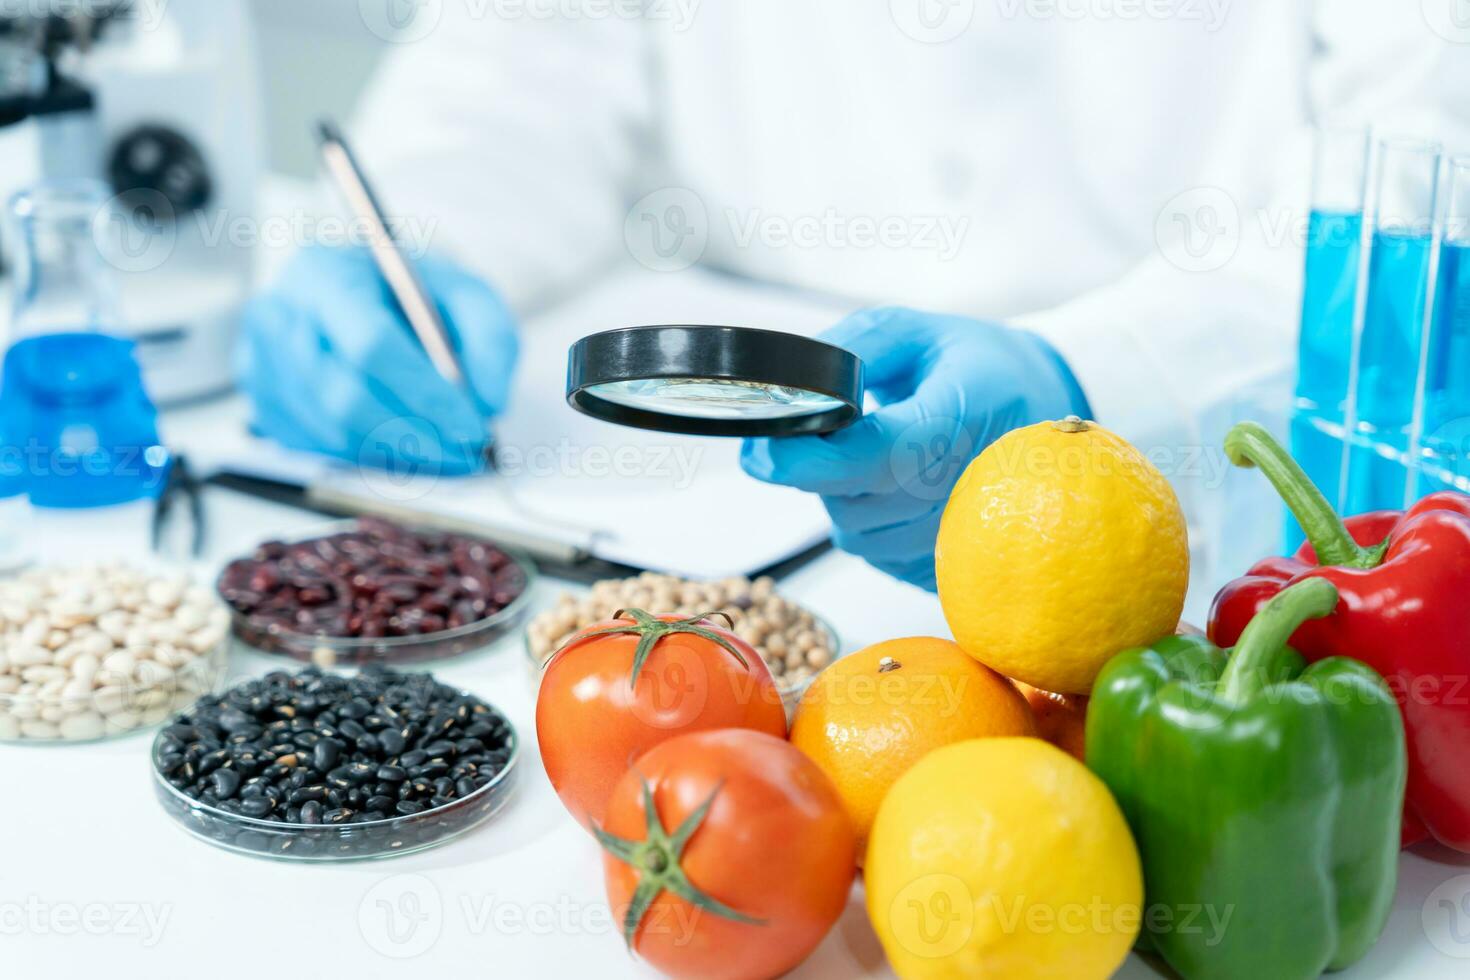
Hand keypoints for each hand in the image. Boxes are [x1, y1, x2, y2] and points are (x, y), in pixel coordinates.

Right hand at [236, 246, 517, 474]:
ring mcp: (262, 364)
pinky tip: (404, 444)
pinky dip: (371, 455)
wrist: (366, 298)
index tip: (471, 424)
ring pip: (333, 430)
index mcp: (325, 275)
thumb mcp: (466, 295)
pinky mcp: (264, 404)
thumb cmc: (412, 296)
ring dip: (399, 452)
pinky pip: (319, 447)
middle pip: (345, 396)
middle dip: (416, 435)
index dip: (425, 393)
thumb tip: (490, 400)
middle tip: (466, 452)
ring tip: (446, 451)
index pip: (370, 344)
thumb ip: (491, 338)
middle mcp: (279, 317)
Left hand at [741, 307, 1088, 588]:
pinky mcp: (957, 566)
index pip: (869, 458)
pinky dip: (875, 522)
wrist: (1051, 410)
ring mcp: (965, 538)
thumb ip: (854, 350)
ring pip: (858, 534)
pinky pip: (880, 554)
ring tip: (885, 456)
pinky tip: (903, 488)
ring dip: (849, 497)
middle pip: (850, 501)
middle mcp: (965, 490)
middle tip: (849, 432)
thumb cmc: (980, 366)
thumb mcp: (918, 331)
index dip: (803, 460)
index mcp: (957, 420)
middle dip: (825, 469)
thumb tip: (794, 383)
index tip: (761, 450)